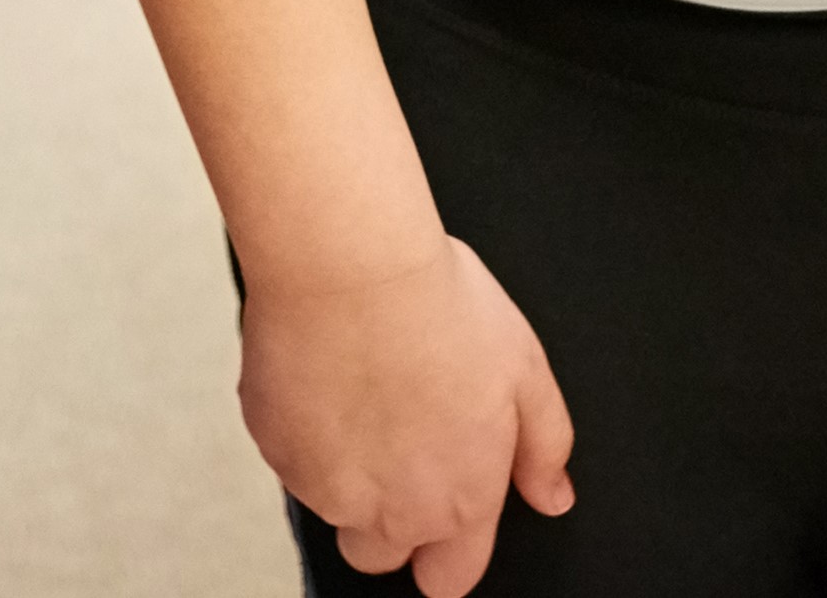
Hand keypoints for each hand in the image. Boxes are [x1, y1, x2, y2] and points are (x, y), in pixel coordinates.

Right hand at [240, 242, 573, 590]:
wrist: (348, 261)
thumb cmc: (435, 302)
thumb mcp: (525, 366)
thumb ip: (546, 445)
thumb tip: (552, 493)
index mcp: (459, 501)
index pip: (450, 578)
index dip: (446, 552)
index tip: (438, 513)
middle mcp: (393, 511)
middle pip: (380, 556)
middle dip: (384, 518)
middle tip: (388, 443)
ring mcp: (326, 485)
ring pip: (331, 505)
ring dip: (340, 470)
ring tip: (355, 391)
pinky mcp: (275, 447)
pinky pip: (288, 455)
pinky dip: (299, 426)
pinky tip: (320, 370)